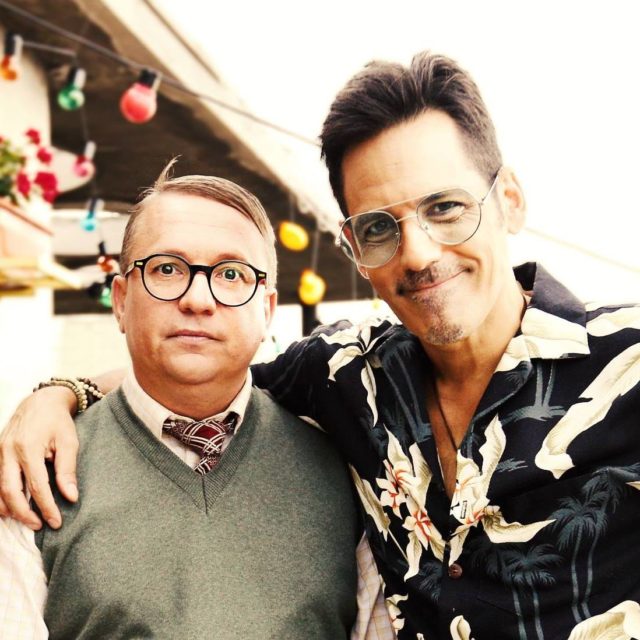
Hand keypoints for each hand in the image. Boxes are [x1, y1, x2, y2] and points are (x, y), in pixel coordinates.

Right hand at [0, 386, 79, 529]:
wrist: (41, 401)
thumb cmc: (58, 421)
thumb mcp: (69, 442)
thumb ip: (68, 470)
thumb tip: (71, 496)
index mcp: (28, 448)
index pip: (37, 486)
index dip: (46, 507)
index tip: (56, 521)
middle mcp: (8, 451)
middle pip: (10, 492)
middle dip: (24, 513)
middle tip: (39, 526)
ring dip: (9, 509)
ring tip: (27, 519)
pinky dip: (1, 497)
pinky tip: (11, 507)